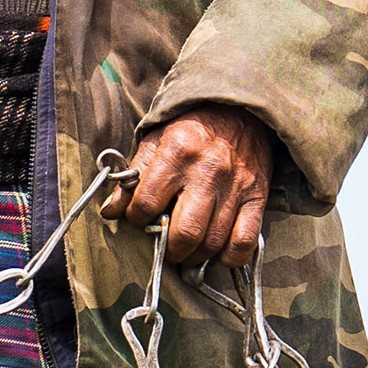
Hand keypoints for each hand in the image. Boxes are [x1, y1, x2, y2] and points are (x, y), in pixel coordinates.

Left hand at [116, 103, 275, 270]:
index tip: (139, 217)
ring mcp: (235, 187)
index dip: (136, 218)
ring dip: (194, 257)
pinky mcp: (256, 197)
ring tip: (186, 251)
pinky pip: (244, 242)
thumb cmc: (192, 128)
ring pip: (213, 242)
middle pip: (184, 232)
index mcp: (178, 152)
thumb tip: (110, 211)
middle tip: (165, 247)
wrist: (239, 110)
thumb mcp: (156, 139)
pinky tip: (216, 253)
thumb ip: (133, 176)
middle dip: (169, 250)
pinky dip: (229, 257)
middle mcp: (208, 171)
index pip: (147, 203)